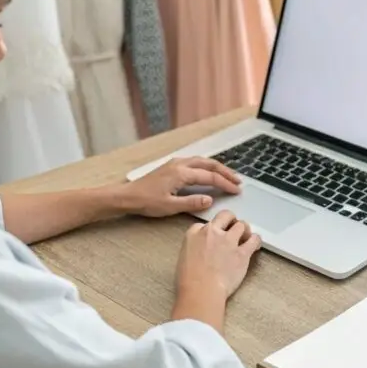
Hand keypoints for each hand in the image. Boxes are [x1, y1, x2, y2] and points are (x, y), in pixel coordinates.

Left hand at [122, 157, 241, 217]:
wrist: (128, 196)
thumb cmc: (147, 202)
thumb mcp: (170, 206)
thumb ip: (192, 203)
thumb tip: (210, 200)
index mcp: (181, 173)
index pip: (210, 177)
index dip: (225, 184)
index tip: (237, 190)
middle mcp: (180, 164)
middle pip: (209, 164)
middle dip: (225, 172)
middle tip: (238, 181)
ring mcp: (175, 163)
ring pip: (202, 161)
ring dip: (216, 168)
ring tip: (228, 176)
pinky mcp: (172, 166)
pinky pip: (194, 162)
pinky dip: (206, 166)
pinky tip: (208, 172)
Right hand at [176, 210, 261, 298]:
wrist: (201, 290)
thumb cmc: (188, 280)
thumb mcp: (183, 258)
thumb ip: (193, 248)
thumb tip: (201, 251)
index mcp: (194, 233)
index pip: (204, 224)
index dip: (211, 230)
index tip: (213, 237)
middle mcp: (212, 232)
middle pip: (225, 216)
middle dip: (230, 219)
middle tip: (233, 227)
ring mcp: (228, 241)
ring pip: (241, 225)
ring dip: (244, 229)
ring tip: (245, 237)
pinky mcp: (242, 252)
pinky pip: (253, 240)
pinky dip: (255, 240)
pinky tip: (255, 244)